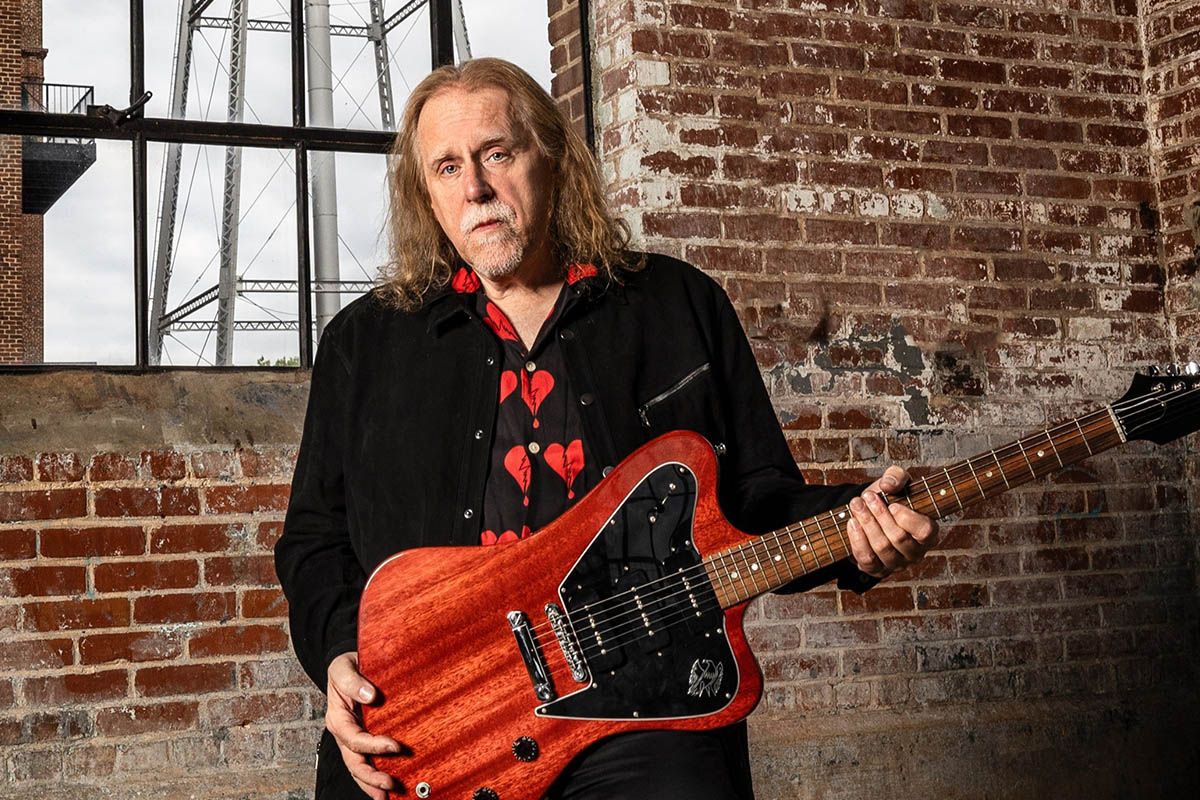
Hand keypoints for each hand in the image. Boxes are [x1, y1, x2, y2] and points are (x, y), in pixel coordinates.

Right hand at [326, 651, 400, 799]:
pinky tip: (387, 787)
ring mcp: (353, 737)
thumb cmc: (346, 664)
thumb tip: (369, 695)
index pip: (354, 739)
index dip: (374, 746)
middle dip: (371, 776)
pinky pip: (367, 759)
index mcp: (337, 718)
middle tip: (390, 784)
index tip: (395, 746)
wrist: (350, 663)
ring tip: (387, 796)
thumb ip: (353, 680)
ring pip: (358, 766)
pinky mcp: (364, 736)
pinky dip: (375, 774)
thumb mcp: (343, 666)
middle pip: (354, 761)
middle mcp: (344, 732)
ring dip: (372, 783)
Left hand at [846, 466, 937, 577]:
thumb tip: (888, 485)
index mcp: (928, 532)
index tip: (892, 504)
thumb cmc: (888, 498)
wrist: (869, 513)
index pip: (926, 531)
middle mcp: (915, 552)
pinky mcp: (877, 570)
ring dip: (867, 523)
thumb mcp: (896, 481)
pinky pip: (867, 560)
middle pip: (898, 538)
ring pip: (882, 548)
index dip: (907, 518)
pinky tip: (852, 522)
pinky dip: (857, 539)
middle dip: (879, 515)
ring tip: (856, 505)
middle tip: (867, 496)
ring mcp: (896, 564)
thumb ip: (897, 476)